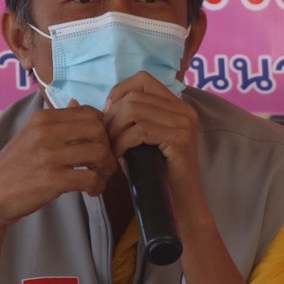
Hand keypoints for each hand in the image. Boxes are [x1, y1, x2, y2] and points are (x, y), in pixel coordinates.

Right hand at [0, 103, 115, 230]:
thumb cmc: (14, 167)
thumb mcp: (31, 136)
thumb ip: (56, 122)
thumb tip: (78, 102)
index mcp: (43, 118)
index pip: (90, 113)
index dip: (103, 129)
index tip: (101, 144)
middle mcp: (46, 132)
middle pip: (99, 130)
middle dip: (109, 148)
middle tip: (105, 164)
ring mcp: (49, 155)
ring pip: (100, 153)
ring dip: (107, 168)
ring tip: (100, 177)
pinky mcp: (53, 179)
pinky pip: (91, 178)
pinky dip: (98, 186)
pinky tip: (93, 190)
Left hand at [103, 72, 202, 204]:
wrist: (180, 204)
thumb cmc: (155, 174)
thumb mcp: (139, 140)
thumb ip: (127, 119)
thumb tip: (98, 105)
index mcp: (176, 105)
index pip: (142, 80)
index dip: (118, 93)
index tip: (107, 116)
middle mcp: (184, 109)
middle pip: (134, 96)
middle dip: (111, 116)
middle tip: (104, 138)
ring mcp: (184, 123)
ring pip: (135, 111)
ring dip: (115, 130)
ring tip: (111, 149)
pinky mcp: (180, 139)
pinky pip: (141, 130)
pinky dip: (123, 142)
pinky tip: (118, 156)